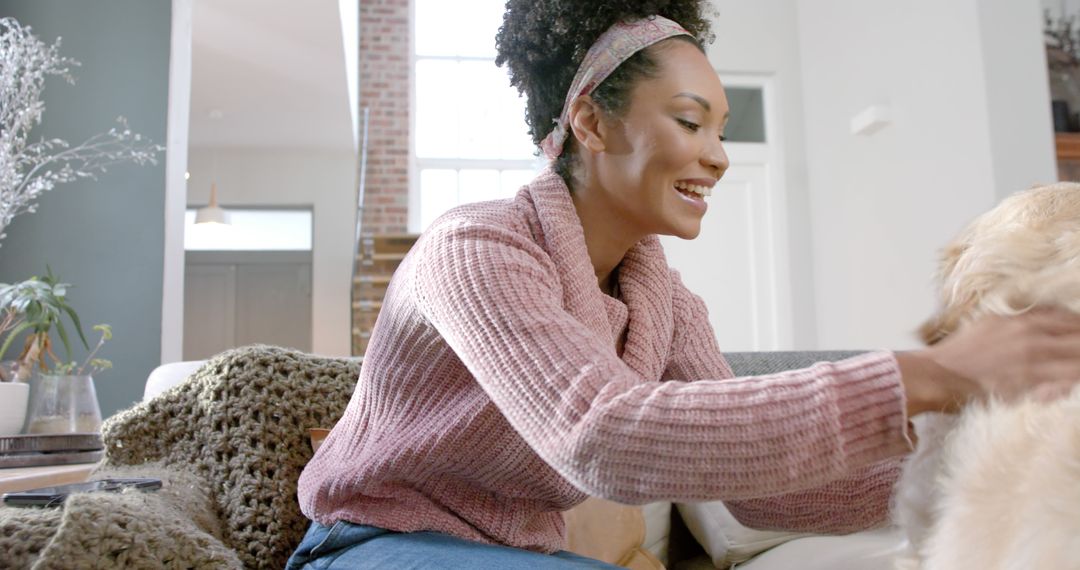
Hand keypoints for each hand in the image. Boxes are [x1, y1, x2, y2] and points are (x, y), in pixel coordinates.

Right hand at [897, 309, 1079, 414]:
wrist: (938, 374)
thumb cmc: (958, 353)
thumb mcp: (988, 324)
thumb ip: (1016, 322)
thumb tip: (1037, 321)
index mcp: (1022, 321)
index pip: (1068, 319)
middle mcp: (1032, 338)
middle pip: (1078, 337)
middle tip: (1079, 350)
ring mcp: (1034, 363)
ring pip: (1077, 361)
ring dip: (1079, 362)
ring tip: (1076, 367)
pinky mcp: (1031, 385)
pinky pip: (1067, 383)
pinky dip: (1074, 381)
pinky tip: (1074, 381)